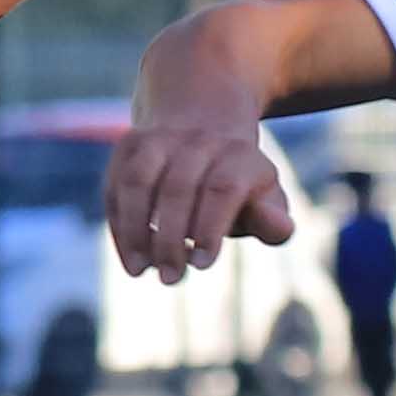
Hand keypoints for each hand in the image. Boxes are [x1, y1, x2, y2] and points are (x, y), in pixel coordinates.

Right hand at [104, 68, 290, 286]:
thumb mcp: (266, 199)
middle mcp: (197, 140)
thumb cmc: (239, 181)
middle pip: (177, 188)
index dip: (210, 229)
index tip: (202, 265)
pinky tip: (130, 257)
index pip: (221, 189)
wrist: (203, 118)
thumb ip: (273, 220)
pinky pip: (116, 184)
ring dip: (135, 229)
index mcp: (238, 155)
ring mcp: (158, 139)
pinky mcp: (129, 145)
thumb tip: (280, 228)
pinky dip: (119, 223)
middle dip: (171, 239)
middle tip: (171, 278)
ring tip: (140, 270)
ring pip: (138, 181)